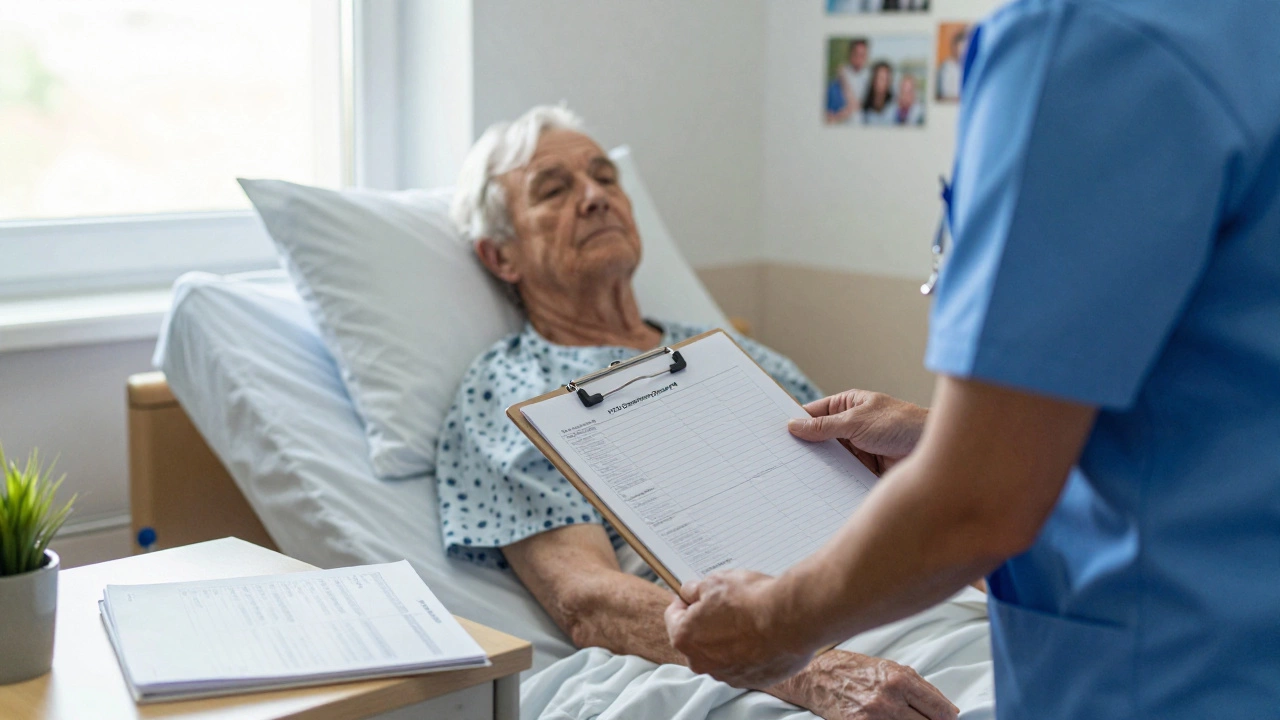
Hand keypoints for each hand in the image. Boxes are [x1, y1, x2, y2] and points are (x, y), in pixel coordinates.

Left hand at [665, 570, 813, 688]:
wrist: (791, 618)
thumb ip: (696, 590)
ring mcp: (729, 675)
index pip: (673, 616)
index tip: (694, 594)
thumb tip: (692, 593)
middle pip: (697, 638)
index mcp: (685, 638)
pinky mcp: (754, 680)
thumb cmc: (751, 599)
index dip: (684, 600)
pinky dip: (750, 649)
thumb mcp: (715, 581)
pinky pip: (745, 663)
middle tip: (725, 603)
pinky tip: (763, 632)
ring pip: (722, 652)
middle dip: (707, 621)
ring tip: (749, 616)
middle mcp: (703, 663)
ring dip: (730, 637)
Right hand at [780, 649, 959, 719]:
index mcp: (900, 680)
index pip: (941, 711)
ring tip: (903, 718)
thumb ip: (923, 688)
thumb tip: (949, 710)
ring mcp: (874, 718)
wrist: (818, 677)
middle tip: (925, 719)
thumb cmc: (856, 670)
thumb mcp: (891, 668)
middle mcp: (889, 700)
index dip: (949, 719)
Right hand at [788, 390, 927, 473]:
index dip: (797, 422)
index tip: (777, 434)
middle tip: (782, 458)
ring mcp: (859, 448)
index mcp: (849, 405)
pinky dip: (833, 480)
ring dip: (820, 466)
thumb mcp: (856, 422)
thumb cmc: (902, 424)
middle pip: (820, 438)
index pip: (815, 413)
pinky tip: (818, 487)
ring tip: (795, 475)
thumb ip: (823, 426)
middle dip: (806, 447)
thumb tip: (794, 425)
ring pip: (831, 458)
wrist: (934, 450)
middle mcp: (852, 426)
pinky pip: (843, 474)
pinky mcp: (866, 469)